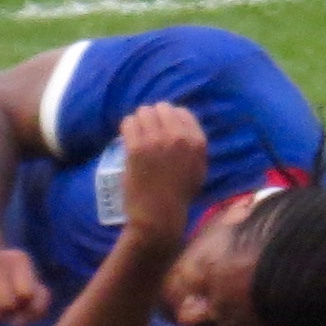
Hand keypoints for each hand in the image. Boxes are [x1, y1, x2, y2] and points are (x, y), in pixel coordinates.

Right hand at [0, 246, 49, 325]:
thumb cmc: (10, 276)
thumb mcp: (30, 281)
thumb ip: (40, 301)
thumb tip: (28, 318)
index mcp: (17, 258)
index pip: (26, 293)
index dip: (28, 304)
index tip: (25, 300)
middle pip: (7, 304)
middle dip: (11, 311)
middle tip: (9, 306)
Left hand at [117, 102, 209, 244]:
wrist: (158, 217)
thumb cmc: (179, 196)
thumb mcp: (199, 168)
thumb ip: (194, 146)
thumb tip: (182, 127)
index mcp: (197, 141)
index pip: (182, 112)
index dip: (170, 119)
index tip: (163, 129)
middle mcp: (178, 136)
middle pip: (162, 108)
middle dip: (153, 117)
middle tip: (148, 131)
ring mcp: (156, 141)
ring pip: (143, 112)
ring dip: (139, 122)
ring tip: (137, 134)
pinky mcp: (136, 148)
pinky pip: (128, 123)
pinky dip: (127, 128)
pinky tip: (128, 138)